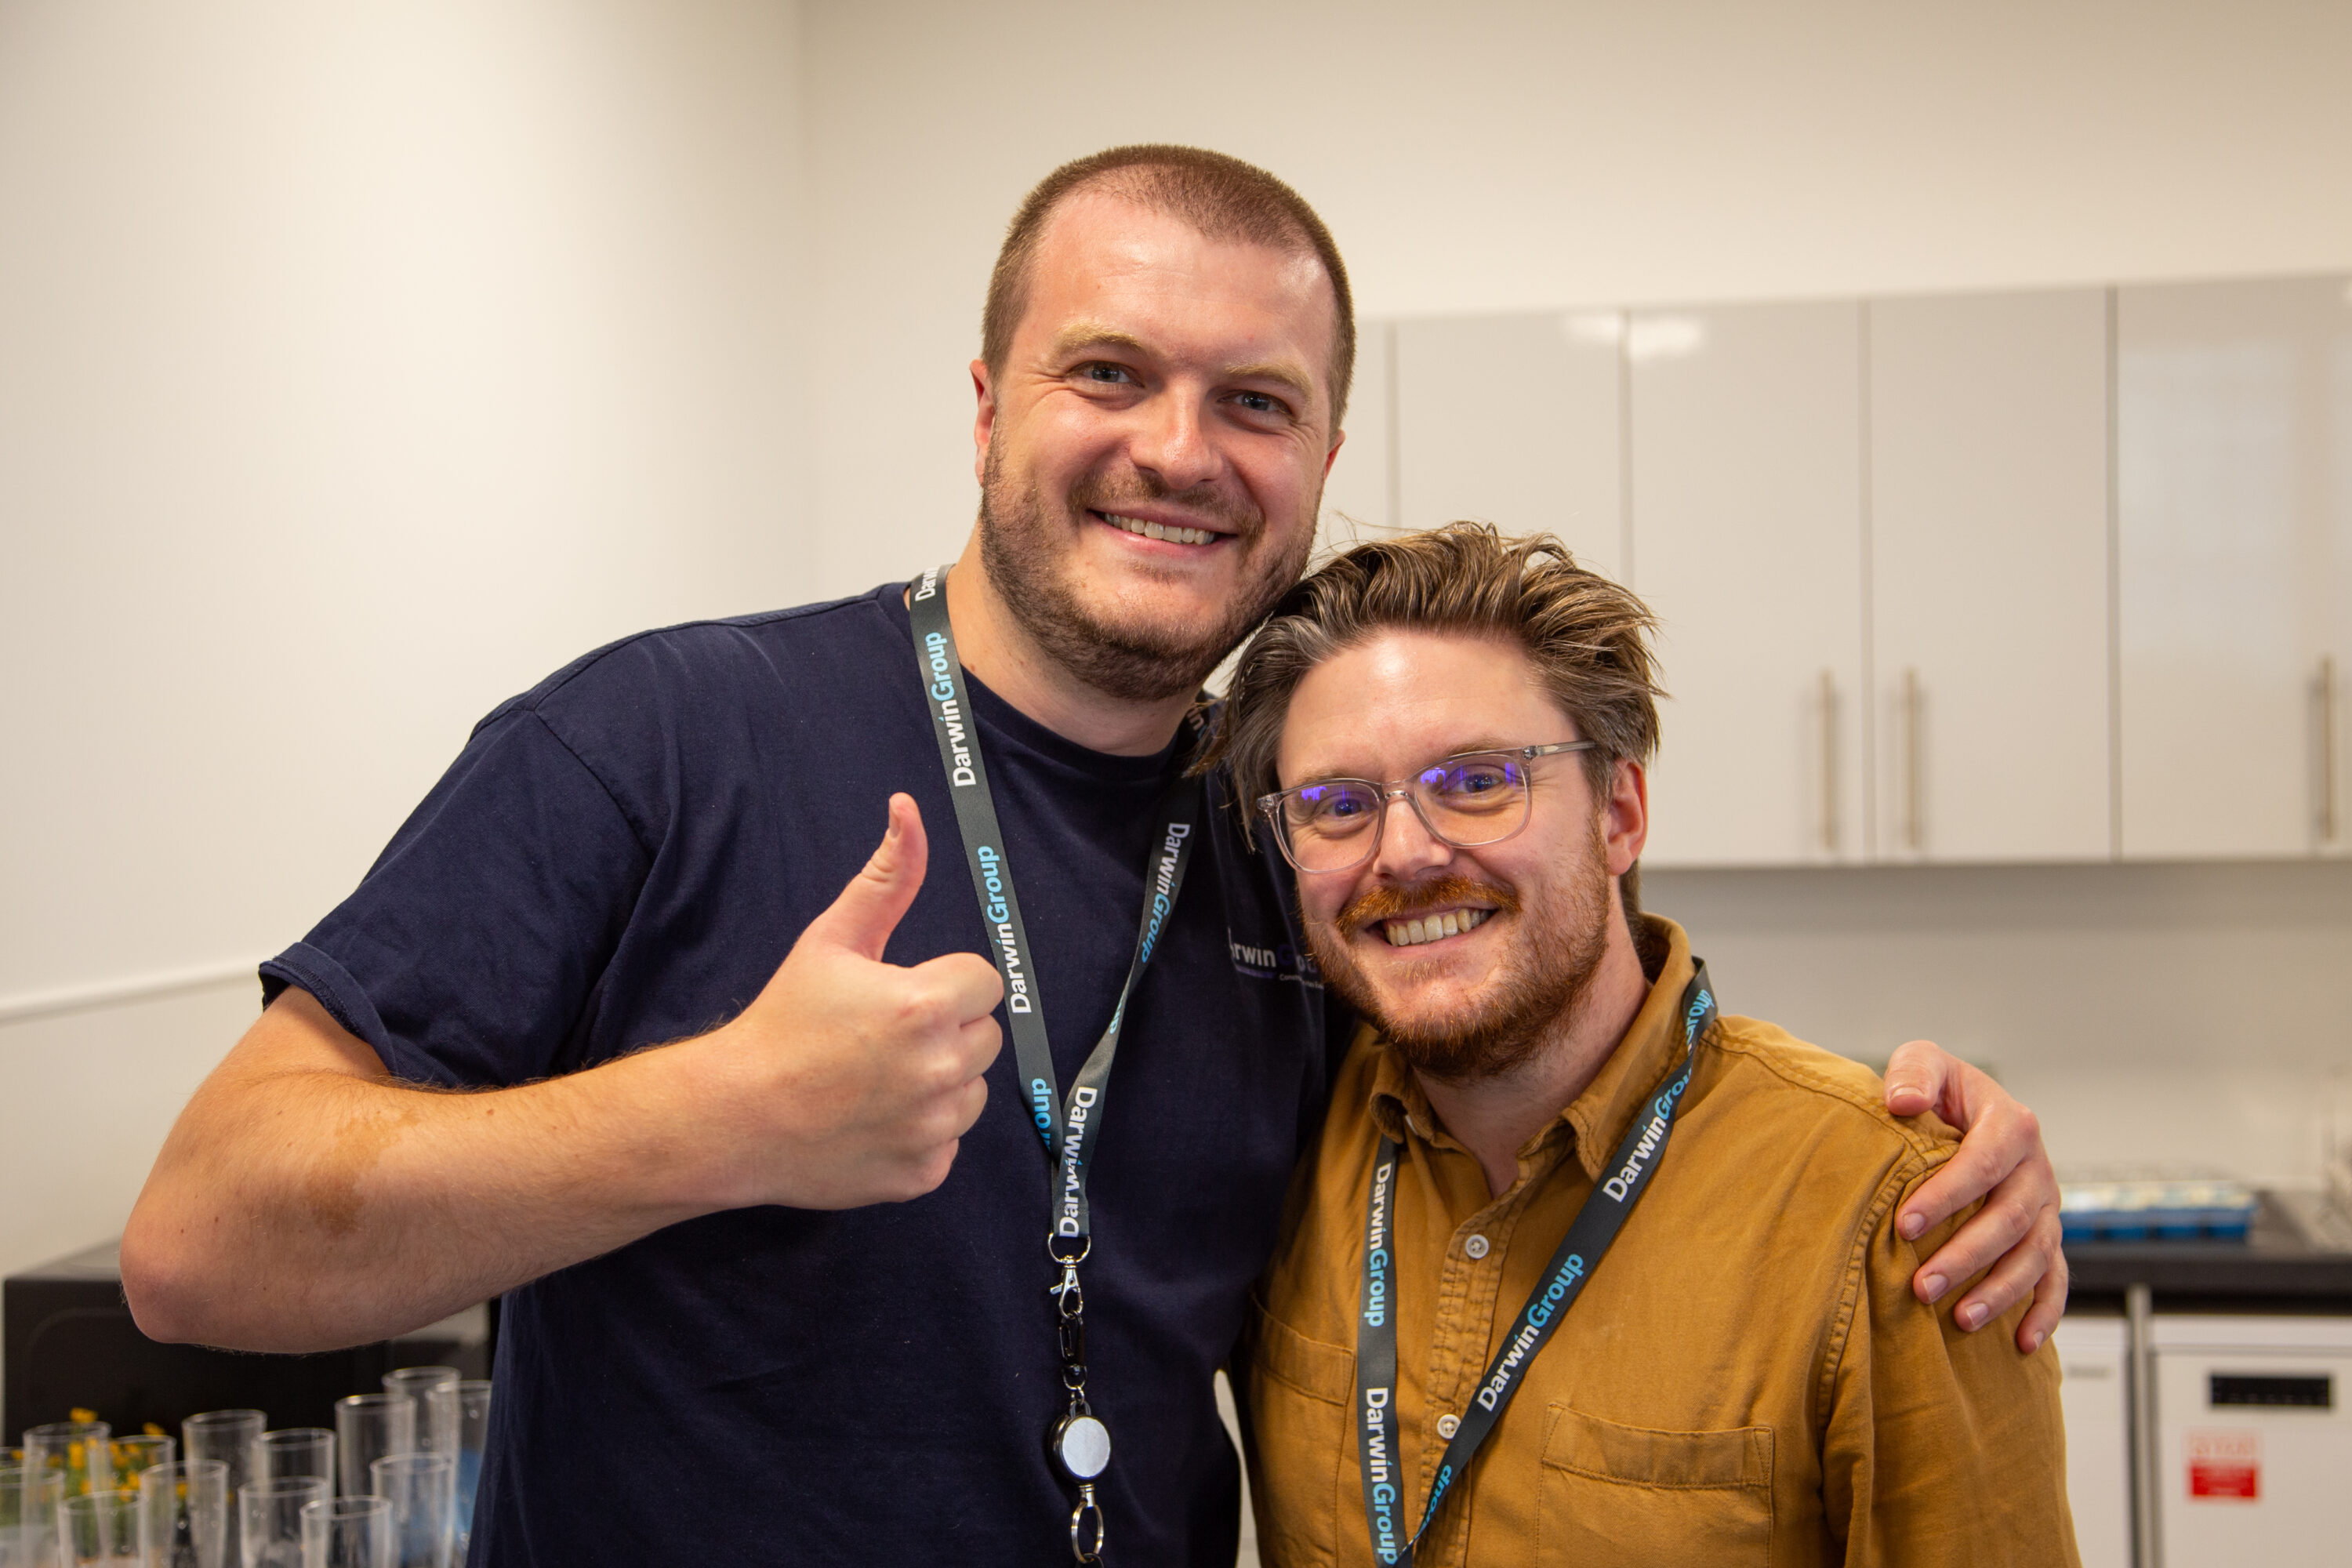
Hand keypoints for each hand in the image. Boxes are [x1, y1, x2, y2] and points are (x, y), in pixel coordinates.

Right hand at [699, 793, 1002, 1208]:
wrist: (733, 1115)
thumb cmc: (782, 1022)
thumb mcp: (832, 939)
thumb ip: (887, 877)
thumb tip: (908, 809)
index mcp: (926, 1006)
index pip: (984, 982)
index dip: (943, 984)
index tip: (900, 994)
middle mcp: (939, 1070)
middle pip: (984, 1036)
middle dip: (944, 1031)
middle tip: (881, 1037)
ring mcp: (933, 1128)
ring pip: (971, 1092)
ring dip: (938, 1083)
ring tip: (875, 1079)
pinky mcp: (923, 1173)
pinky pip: (947, 1143)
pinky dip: (919, 1134)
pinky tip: (872, 1120)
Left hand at [1882, 1042, 2065, 1353]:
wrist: (1965, 1108)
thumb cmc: (1938, 1089)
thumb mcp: (1924, 1062)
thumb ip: (1913, 1073)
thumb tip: (1903, 1102)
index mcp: (2011, 1124)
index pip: (1982, 1164)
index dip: (1946, 1196)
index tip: (1903, 1224)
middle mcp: (2037, 1169)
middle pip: (2010, 1220)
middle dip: (1966, 1256)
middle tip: (1921, 1286)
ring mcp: (2046, 1207)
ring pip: (2034, 1256)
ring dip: (1999, 1292)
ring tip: (1958, 1319)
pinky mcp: (2047, 1236)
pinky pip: (2056, 1280)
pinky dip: (2044, 1313)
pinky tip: (2021, 1344)